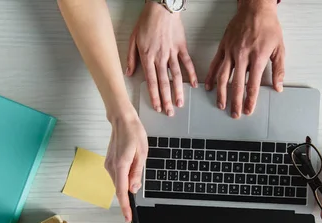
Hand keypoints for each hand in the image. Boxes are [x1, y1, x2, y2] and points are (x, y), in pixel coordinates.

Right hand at [104, 112, 148, 221]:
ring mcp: (108, 165)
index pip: (122, 191)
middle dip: (128, 195)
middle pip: (120, 188)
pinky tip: (131, 165)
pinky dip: (124, 177)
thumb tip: (134, 188)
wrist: (122, 120)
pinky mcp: (109, 163)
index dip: (125, 206)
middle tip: (136, 193)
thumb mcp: (142, 154)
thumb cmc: (133, 134)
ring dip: (127, 182)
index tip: (128, 217)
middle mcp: (111, 167)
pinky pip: (117, 176)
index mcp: (120, 165)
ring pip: (119, 182)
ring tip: (136, 164)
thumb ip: (137, 173)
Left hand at [126, 1, 197, 115]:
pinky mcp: (181, 47)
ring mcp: (172, 53)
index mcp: (147, 56)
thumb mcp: (133, 38)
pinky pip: (187, 63)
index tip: (156, 106)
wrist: (161, 7)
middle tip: (169, 112)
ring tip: (180, 104)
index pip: (151, 81)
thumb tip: (128, 73)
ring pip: (176, 76)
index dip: (154, 95)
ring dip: (178, 92)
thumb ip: (131, 57)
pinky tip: (193, 85)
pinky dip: (191, 74)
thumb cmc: (146, 21)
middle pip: (164, 82)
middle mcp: (160, 57)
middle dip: (166, 99)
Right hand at [205, 0, 283, 117]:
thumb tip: (278, 87)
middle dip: (235, 102)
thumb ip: (278, 70)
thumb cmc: (268, 27)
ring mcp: (230, 51)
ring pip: (223, 77)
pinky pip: (215, 64)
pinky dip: (211, 77)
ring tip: (221, 104)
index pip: (252, 84)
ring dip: (221, 93)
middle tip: (235, 114)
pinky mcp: (223, 47)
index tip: (248, 110)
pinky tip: (209, 87)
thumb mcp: (279, 48)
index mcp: (257, 57)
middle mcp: (242, 56)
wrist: (255, 8)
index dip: (250, 100)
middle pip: (237, 84)